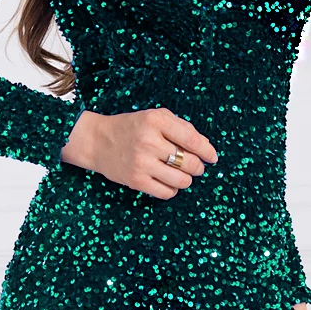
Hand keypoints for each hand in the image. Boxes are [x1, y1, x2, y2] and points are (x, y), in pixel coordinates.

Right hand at [61, 107, 216, 197]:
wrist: (98, 141)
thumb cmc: (132, 128)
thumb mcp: (155, 117)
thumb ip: (181, 128)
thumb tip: (205, 148)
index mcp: (156, 121)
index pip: (192, 139)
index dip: (207, 151)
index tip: (213, 158)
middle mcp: (149, 141)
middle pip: (190, 163)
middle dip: (198, 167)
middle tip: (195, 167)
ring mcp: (142, 163)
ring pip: (181, 181)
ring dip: (186, 179)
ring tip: (181, 174)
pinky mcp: (136, 181)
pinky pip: (167, 193)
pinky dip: (173, 189)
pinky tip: (168, 182)